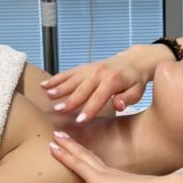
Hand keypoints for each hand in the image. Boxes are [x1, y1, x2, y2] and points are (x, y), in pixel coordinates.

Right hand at [42, 44, 165, 122]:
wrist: (133, 61)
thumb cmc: (135, 81)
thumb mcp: (137, 91)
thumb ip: (128, 99)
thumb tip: (118, 105)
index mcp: (113, 80)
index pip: (99, 97)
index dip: (89, 109)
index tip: (79, 121)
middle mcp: (99, 73)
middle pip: (82, 89)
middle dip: (70, 101)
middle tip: (58, 112)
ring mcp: (90, 69)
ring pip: (72, 79)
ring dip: (60, 88)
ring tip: (48, 96)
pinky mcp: (84, 67)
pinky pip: (68, 73)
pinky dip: (56, 78)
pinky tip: (44, 85)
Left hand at [49, 132, 173, 182]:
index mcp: (119, 178)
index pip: (98, 164)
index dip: (85, 155)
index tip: (75, 148)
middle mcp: (110, 172)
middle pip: (88, 156)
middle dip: (73, 146)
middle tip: (59, 134)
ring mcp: (104, 174)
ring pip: (81, 157)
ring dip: (67, 147)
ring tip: (54, 136)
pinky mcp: (99, 179)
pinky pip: (78, 166)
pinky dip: (65, 157)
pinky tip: (55, 150)